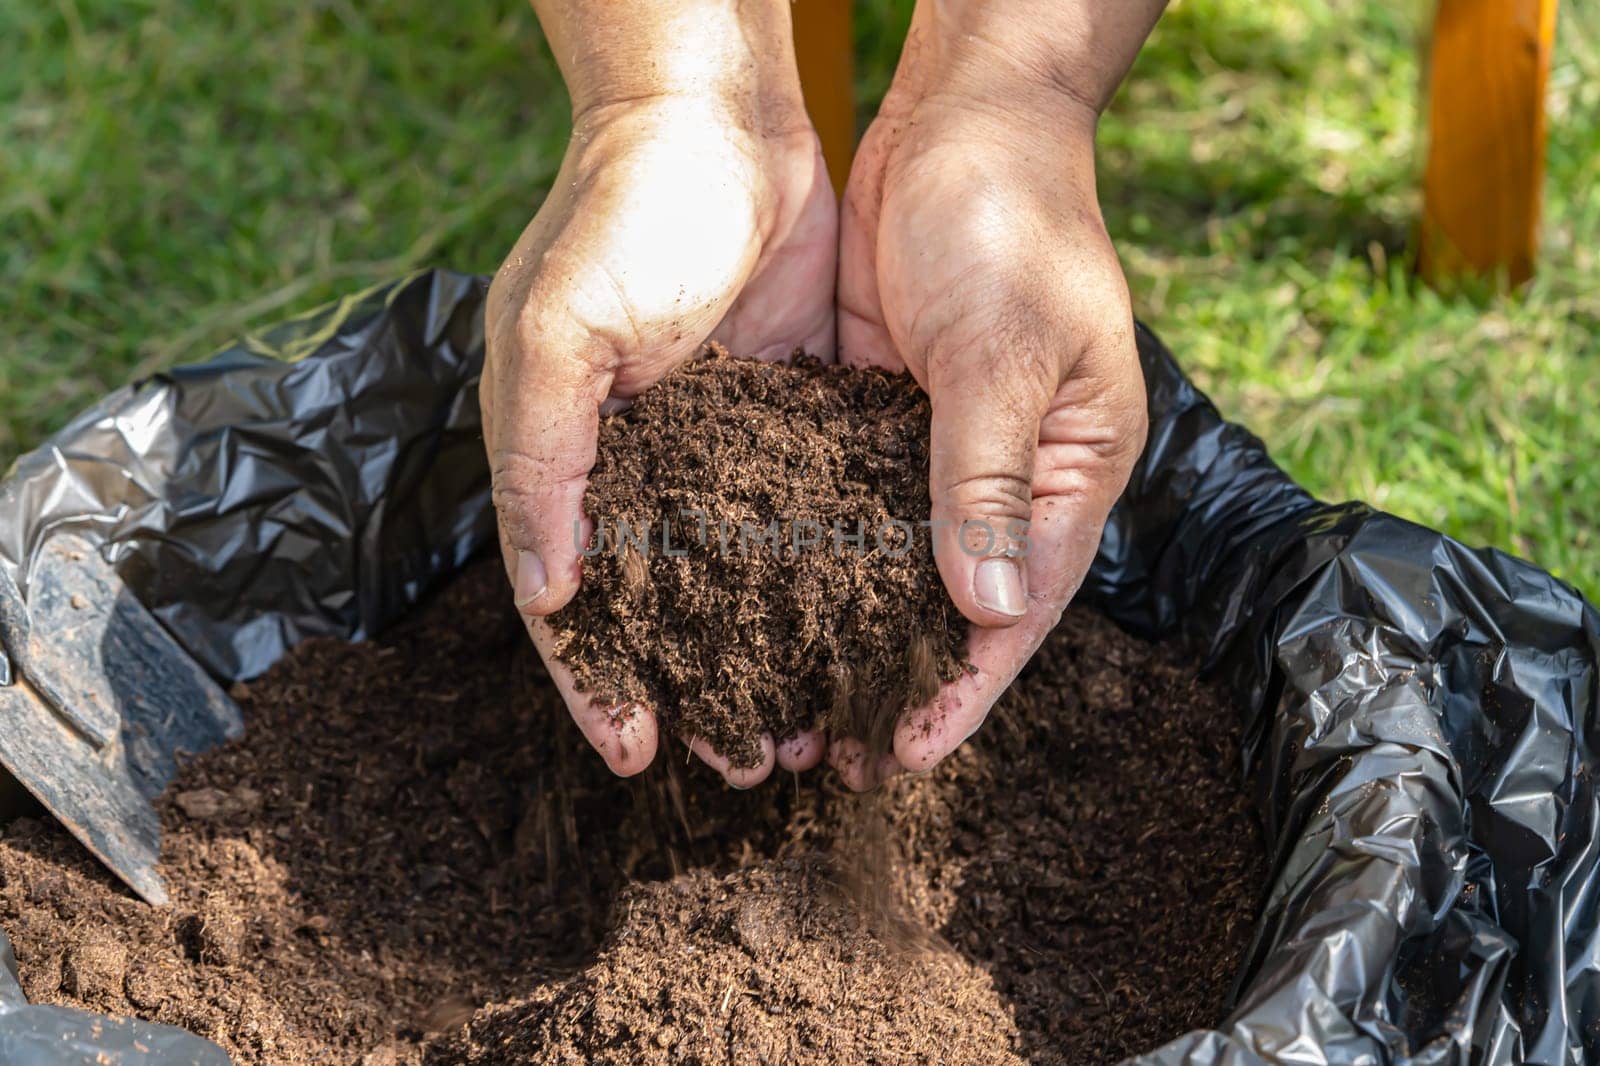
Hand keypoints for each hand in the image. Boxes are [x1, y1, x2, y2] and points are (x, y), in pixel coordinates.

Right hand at [483, 84, 835, 784]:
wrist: (719, 119)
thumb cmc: (622, 216)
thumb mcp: (559, 333)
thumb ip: (545, 460)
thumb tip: (548, 589)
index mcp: (564, 458)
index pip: (571, 599)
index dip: (597, 680)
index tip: (636, 754)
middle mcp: (636, 466)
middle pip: (661, 608)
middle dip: (697, 686)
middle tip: (748, 759)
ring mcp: (713, 447)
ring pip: (737, 580)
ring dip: (765, 651)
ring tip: (808, 721)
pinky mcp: (783, 418)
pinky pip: (798, 516)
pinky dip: (816, 578)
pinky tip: (852, 628)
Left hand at [832, 22, 1150, 788]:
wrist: (965, 115)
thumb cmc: (1011, 215)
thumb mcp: (1004, 348)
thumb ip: (988, 478)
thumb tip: (987, 611)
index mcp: (1071, 467)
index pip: (1020, 607)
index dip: (963, 687)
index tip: (903, 754)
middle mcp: (1014, 472)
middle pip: (956, 603)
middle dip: (898, 679)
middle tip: (826, 754)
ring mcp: (944, 444)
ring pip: (896, 563)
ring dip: (847, 631)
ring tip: (783, 699)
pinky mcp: (883, 411)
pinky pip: (850, 499)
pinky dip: (814, 554)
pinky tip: (761, 600)